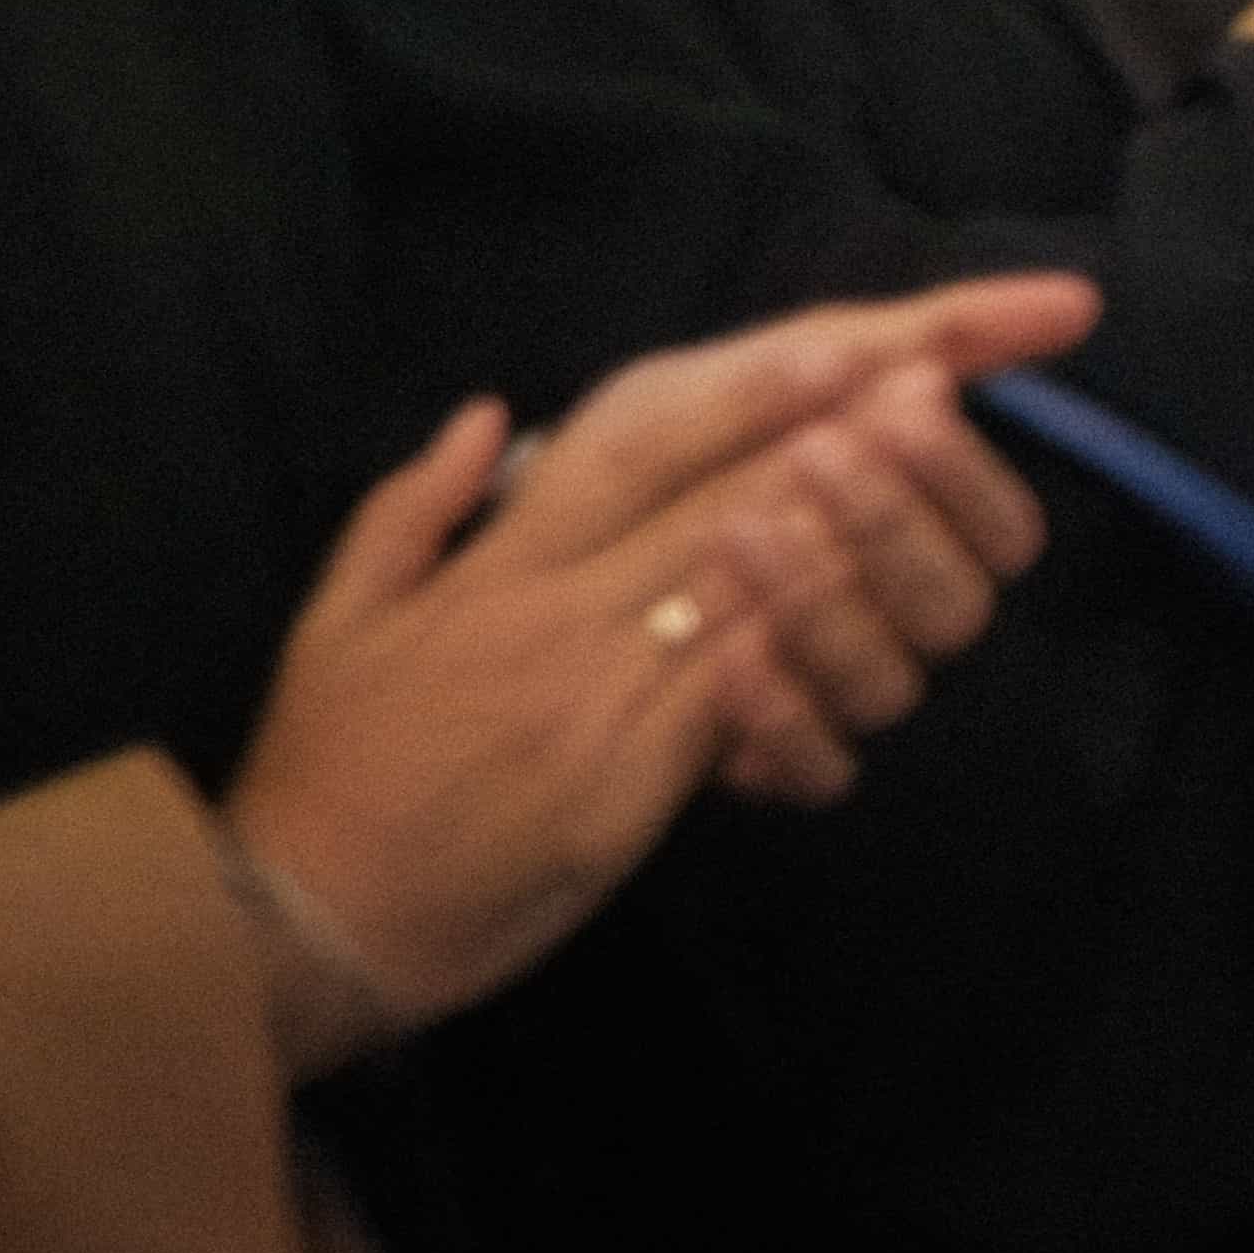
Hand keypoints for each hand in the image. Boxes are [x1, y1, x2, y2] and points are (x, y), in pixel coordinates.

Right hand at [220, 275, 1088, 1072]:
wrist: (302, 923)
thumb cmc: (327, 771)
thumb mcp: (341, 616)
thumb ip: (414, 506)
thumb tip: (493, 413)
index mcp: (502, 555)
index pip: (639, 431)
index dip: (753, 380)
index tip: (858, 330)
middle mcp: (555, 596)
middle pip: (720, 483)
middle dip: (841, 419)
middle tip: (950, 362)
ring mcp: (594, 682)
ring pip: (739, 570)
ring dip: (846, 509)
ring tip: (935, 446)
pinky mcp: (623, 775)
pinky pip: (730, 689)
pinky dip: (807, 637)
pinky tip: (880, 600)